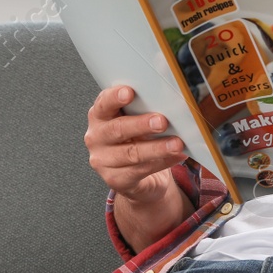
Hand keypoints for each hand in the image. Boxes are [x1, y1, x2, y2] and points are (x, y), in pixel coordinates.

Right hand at [85, 85, 187, 201]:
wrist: (136, 176)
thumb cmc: (136, 140)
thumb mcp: (136, 121)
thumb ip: (144, 111)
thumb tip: (171, 106)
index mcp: (99, 116)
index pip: (103, 104)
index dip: (114, 97)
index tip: (129, 92)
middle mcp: (96, 137)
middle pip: (117, 129)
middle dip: (141, 124)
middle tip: (162, 122)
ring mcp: (102, 160)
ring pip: (131, 153)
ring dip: (157, 148)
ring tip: (176, 143)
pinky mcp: (114, 179)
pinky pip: (140, 170)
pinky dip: (162, 162)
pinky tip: (175, 156)